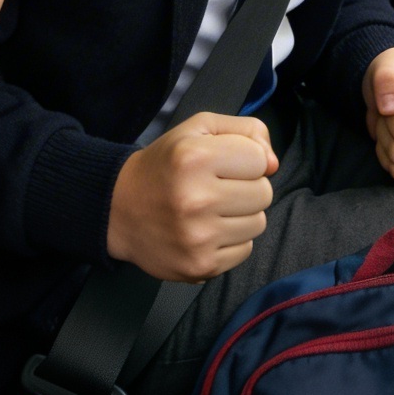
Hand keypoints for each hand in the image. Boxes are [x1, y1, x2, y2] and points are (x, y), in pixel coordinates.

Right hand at [107, 113, 277, 280]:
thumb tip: (274, 164)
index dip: (247, 160)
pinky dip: (231, 240)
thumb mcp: (199, 129)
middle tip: (217, 187)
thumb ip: (246, 131)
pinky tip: (207, 230)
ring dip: (241, 215)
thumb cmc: (165, 164)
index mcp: (195, 157)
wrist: (119, 208)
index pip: (261, 160)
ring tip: (211, 209)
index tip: (224, 163)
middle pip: (264, 193)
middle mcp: (197, 198)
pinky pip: (245, 250)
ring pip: (258, 223)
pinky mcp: (201, 266)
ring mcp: (199, 237)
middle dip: (246, 187)